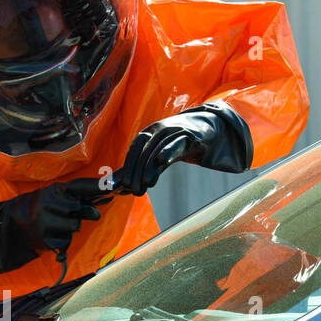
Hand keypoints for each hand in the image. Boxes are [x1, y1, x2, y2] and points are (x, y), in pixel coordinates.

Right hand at [0, 177, 112, 274]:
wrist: (13, 225)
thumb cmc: (40, 207)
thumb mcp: (54, 195)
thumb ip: (77, 194)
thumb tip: (103, 195)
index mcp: (52, 190)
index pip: (80, 187)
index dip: (97, 187)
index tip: (114, 185)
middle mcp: (47, 203)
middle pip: (79, 210)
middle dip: (83, 213)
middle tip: (79, 214)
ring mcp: (45, 222)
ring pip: (74, 227)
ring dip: (71, 228)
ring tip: (57, 225)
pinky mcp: (45, 239)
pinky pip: (66, 241)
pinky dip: (63, 240)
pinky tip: (52, 235)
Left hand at [114, 102, 253, 194]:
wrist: (205, 131)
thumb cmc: (175, 145)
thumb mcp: (157, 154)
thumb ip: (139, 168)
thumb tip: (115, 186)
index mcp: (148, 133)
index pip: (135, 150)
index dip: (129, 167)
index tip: (124, 185)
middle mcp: (159, 130)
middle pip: (145, 152)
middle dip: (138, 172)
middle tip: (135, 191)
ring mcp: (174, 130)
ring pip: (159, 149)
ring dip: (151, 167)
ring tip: (147, 184)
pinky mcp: (189, 135)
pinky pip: (177, 143)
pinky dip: (168, 150)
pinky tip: (162, 161)